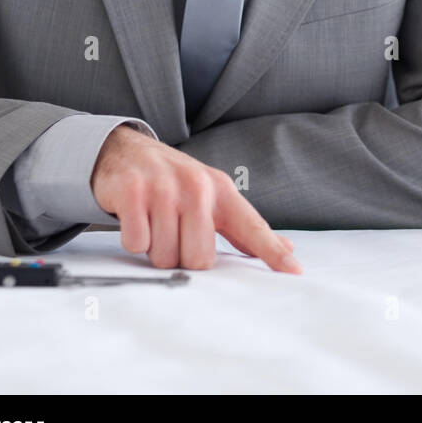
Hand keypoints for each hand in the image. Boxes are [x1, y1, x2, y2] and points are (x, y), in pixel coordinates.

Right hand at [91, 125, 302, 273]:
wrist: (127, 151)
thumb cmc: (176, 183)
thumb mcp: (214, 198)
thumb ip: (247, 227)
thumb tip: (287, 249)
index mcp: (223, 191)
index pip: (253, 227)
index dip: (272, 252)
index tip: (294, 272)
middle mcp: (197, 187)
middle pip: (200, 258)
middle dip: (183, 257)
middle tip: (174, 234)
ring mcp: (164, 188)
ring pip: (165, 256)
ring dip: (156, 250)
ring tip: (155, 223)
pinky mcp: (132, 192)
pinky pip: (137, 244)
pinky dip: (134, 240)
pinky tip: (136, 218)